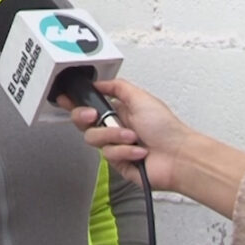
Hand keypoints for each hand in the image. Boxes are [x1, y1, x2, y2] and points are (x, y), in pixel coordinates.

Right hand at [57, 78, 192, 191]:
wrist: (178, 156)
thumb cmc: (167, 128)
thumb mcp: (141, 97)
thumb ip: (117, 87)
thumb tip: (100, 82)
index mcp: (119, 111)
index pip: (90, 106)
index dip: (76, 104)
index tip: (66, 100)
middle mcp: (115, 128)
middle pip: (84, 122)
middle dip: (87, 117)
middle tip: (96, 116)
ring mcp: (116, 146)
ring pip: (94, 139)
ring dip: (115, 136)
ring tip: (133, 137)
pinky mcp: (118, 163)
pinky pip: (109, 155)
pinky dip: (126, 151)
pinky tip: (140, 151)